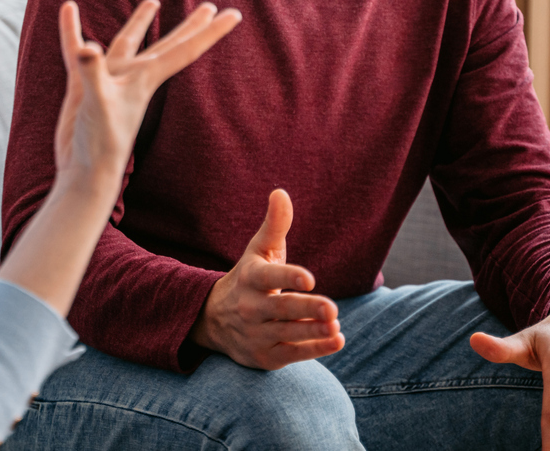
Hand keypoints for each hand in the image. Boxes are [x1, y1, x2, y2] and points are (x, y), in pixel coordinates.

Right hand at [0, 0, 239, 316]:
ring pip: (128, 42)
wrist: (83, 171)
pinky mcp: (86, 86)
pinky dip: (73, 32)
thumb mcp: (97, 104)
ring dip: (140, 22)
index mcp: (145, 79)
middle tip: (212, 6)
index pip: (185, 50)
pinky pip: (79, 51)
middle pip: (169, 44)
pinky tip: (69, 10)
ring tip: (153, 1)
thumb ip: (93, 74)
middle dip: (191, 26)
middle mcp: (133, 77)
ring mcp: (110, 81)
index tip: (236, 14)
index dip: (210, 32)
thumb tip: (87, 48)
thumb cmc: (99, 144)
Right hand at [188, 189, 343, 369]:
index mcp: (251, 278)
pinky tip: (336, 340)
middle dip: (306, 309)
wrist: (213, 319)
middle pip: (281, 309)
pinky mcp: (264, 356)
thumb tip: (281, 192)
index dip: (289, 278)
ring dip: (313, 331)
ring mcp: (256, 334)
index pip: (270, 278)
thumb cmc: (249, 278)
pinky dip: (314, 350)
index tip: (309, 279)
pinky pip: (291, 354)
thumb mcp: (258, 251)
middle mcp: (251, 307)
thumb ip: (275, 225)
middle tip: (331, 309)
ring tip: (336, 327)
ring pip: (287, 333)